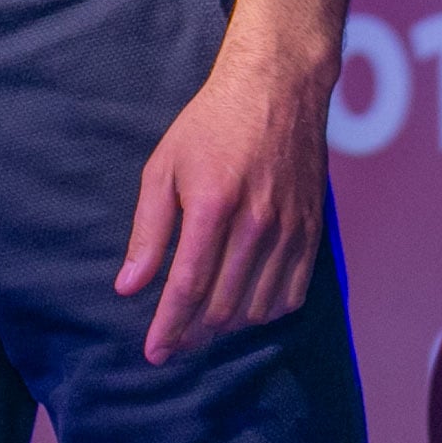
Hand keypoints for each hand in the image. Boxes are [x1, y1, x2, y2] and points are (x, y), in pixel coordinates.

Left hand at [113, 43, 331, 361]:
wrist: (278, 90)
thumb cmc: (211, 124)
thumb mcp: (163, 167)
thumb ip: (148, 231)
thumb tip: (128, 287)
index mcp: (213, 205)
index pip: (188, 287)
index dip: (168, 327)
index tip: (153, 352)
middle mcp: (257, 223)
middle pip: (223, 306)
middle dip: (193, 333)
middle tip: (172, 342)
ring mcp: (290, 230)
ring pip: (258, 308)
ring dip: (227, 326)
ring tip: (202, 324)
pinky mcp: (313, 232)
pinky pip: (292, 294)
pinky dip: (266, 312)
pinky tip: (244, 308)